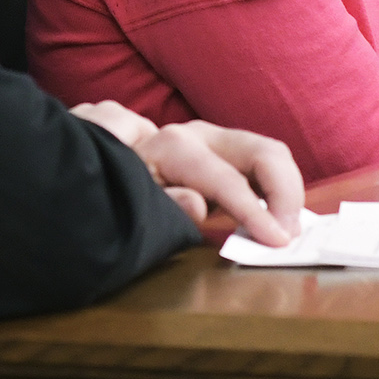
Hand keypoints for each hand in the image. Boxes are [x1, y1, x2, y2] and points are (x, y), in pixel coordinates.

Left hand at [72, 101, 302, 246]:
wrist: (89, 168)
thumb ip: (164, 205)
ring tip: (286, 228)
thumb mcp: (129, 203)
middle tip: (289, 234)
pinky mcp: (219, 148)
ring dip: (287, 189)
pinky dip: (278, 185)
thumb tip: (199, 205)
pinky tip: (275, 215)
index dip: (255, 213)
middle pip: (264, 151)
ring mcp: (212, 138)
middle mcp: (199, 135)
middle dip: (286, 191)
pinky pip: (262, 160)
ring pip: (269, 152)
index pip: (228, 180)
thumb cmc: (108, 191)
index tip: (276, 243)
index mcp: (176, 147)